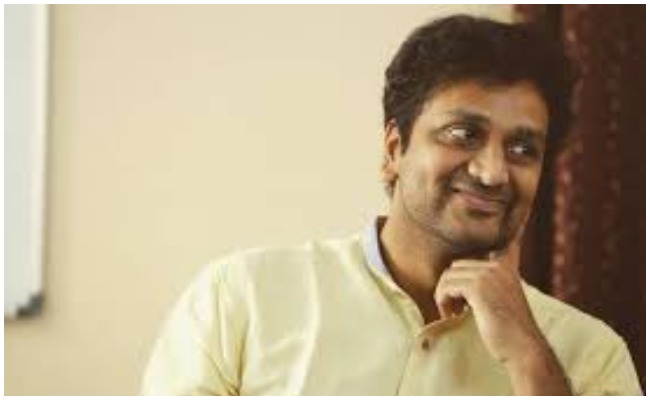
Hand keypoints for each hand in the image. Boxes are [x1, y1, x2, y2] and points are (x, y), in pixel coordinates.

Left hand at [434, 238, 570, 393]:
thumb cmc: (507, 327)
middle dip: (451, 287)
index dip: (510, 223)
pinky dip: (443, 301)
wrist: (522, 348)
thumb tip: (460, 270)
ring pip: (448, 275)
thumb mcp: (502, 296)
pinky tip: (453, 315)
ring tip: (454, 313)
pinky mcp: (479, 287)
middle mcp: (499, 264)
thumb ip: (489, 279)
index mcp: (507, 263)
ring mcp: (490, 273)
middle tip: (456, 308)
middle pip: (457, 264)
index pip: (504, 235)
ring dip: (445, 296)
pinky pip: (446, 285)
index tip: (516, 213)